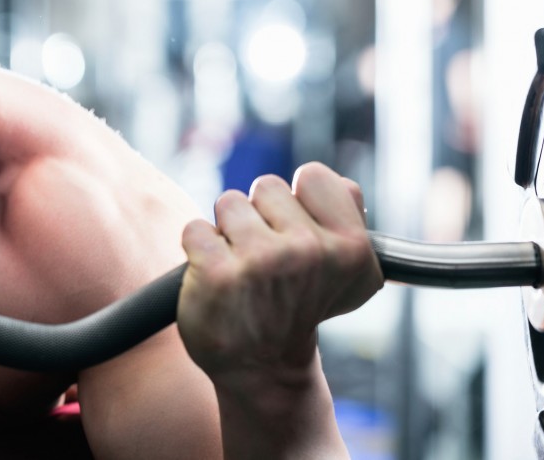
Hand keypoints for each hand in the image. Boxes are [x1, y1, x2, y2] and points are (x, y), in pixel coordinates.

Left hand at [176, 162, 382, 383]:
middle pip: (266, 186)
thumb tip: (334, 180)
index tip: (293, 231)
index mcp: (348, 247)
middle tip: (265, 259)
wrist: (264, 368)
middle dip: (259, 216)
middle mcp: (308, 252)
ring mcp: (260, 262)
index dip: (297, 200)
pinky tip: (215, 278)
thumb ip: (347, 214)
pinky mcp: (216, 273)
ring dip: (227, 231)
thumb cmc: (300, 306)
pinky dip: (198, 249)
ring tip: (240, 268)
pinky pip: (196, 228)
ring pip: (229, 203)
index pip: (314, 175)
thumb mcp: (347, 270)